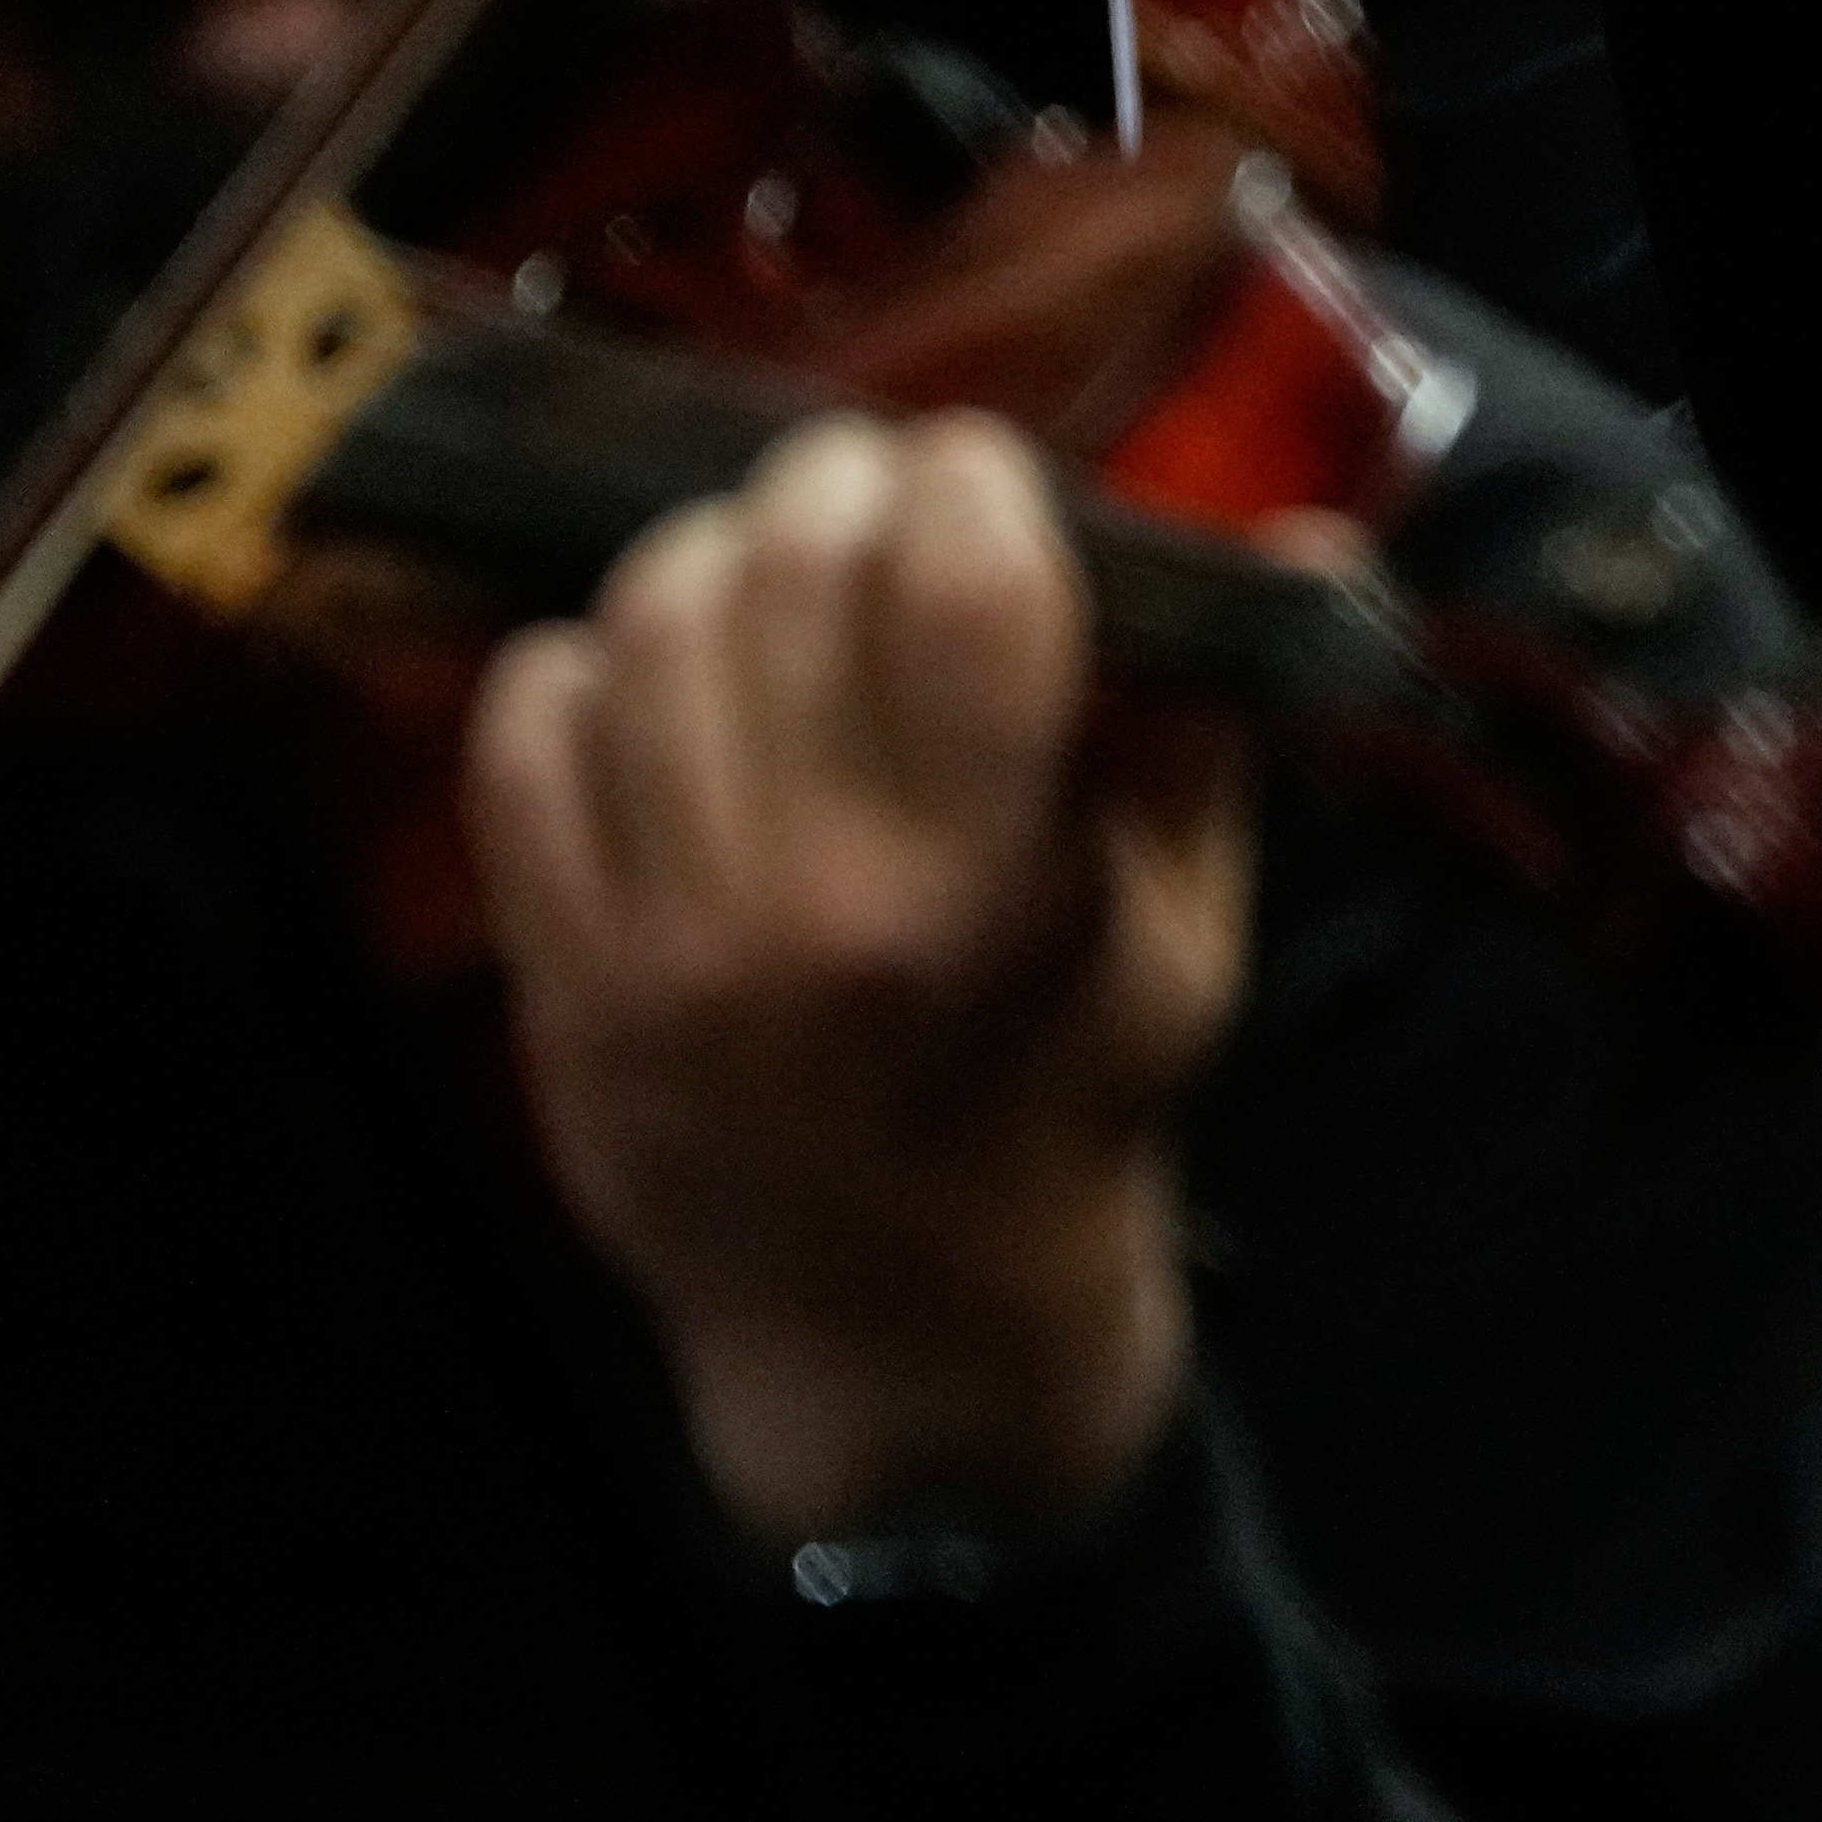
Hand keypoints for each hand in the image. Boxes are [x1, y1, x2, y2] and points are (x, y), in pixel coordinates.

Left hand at [466, 410, 1245, 1548]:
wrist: (895, 1340)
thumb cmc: (1066, 1119)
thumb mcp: (1185, 946)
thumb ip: (1211, 736)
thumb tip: (1299, 535)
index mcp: (983, 893)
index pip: (964, 588)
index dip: (976, 482)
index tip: (987, 481)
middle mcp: (805, 903)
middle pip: (787, 565)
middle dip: (844, 488)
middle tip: (878, 506)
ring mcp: (657, 938)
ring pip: (644, 618)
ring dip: (719, 559)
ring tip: (776, 588)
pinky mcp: (557, 967)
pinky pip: (523, 727)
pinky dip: (588, 668)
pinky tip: (668, 697)